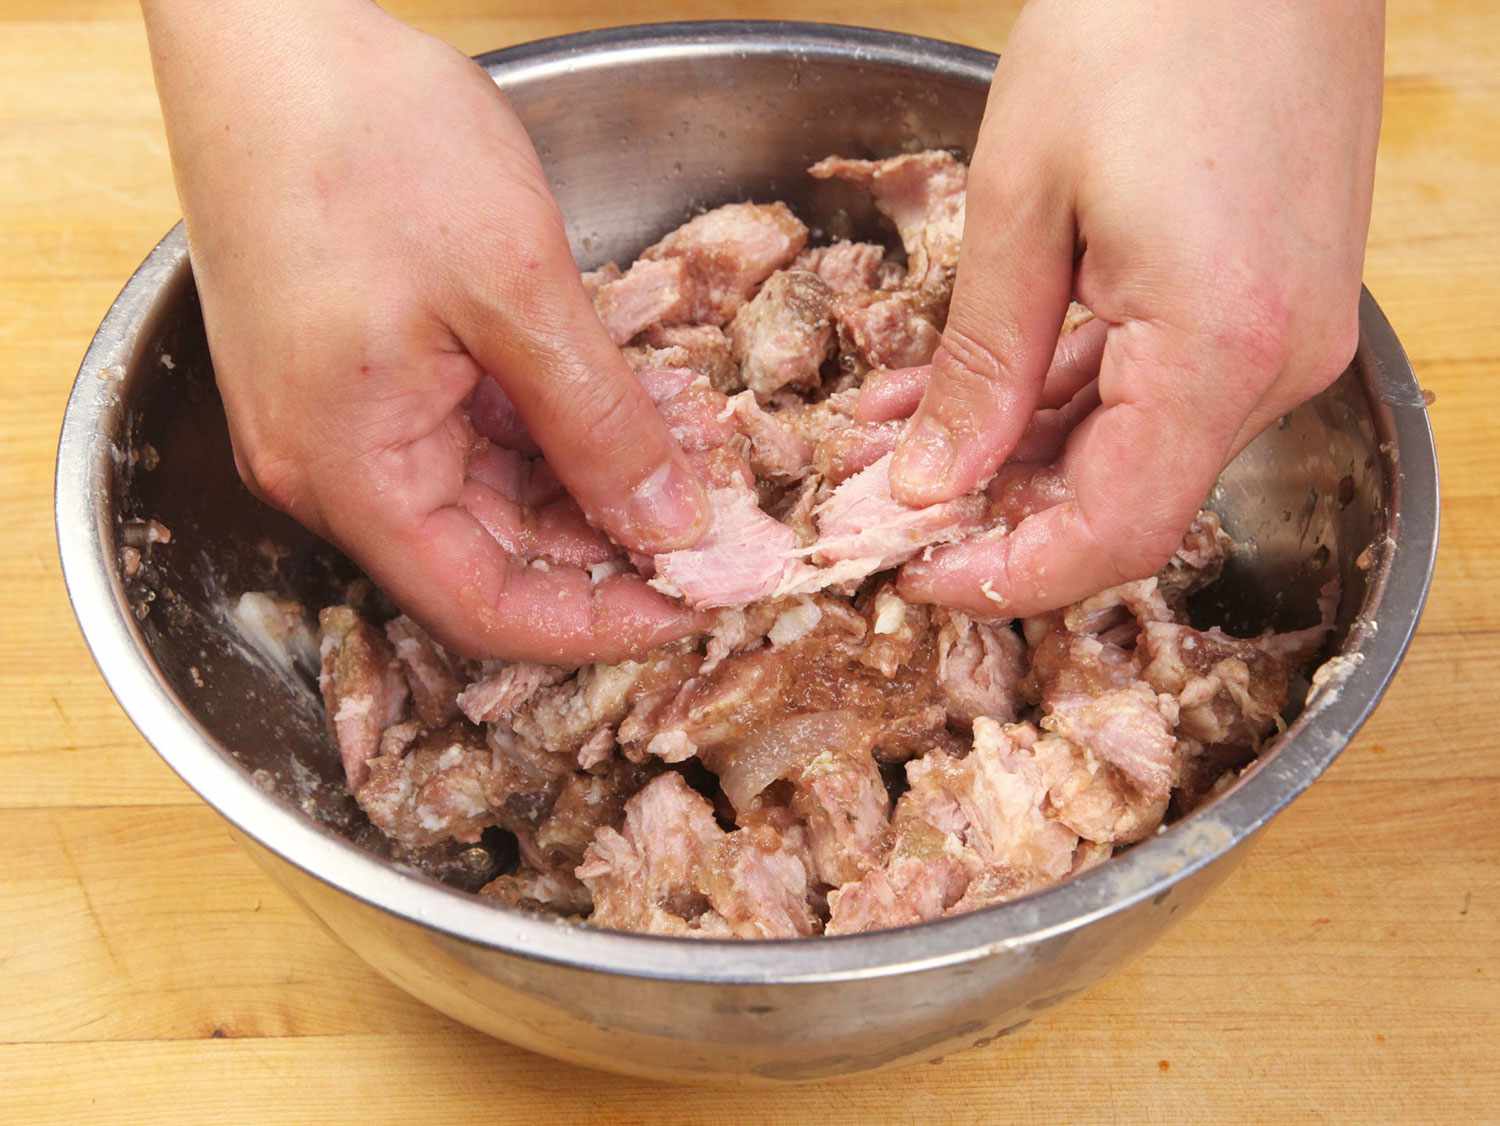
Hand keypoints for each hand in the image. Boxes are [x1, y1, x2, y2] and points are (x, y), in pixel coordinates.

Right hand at [142, 0, 707, 661]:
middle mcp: (328, 466)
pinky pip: (464, 436)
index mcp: (348, 471)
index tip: (690, 605)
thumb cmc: (367, 140)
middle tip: (709, 532)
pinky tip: (616, 411)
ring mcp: (337, 418)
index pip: (484, 610)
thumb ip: (598, 424)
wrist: (265, 25)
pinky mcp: (357, 369)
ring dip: (582, 489)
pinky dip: (544, 434)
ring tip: (679, 463)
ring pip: (483, 498)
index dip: (595, 625)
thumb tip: (670, 528)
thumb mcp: (515, 291)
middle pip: (485, 559)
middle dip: (602, 553)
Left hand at [889, 0, 1382, 616]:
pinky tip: (973, 382)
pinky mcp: (1269, 298)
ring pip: (1132, 446)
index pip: (1111, 534)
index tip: (915, 574)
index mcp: (1221, 351)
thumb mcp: (1025, 202)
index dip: (1005, 576)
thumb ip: (983, 365)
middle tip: (885, 494)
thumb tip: (935, 482)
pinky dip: (1064, 394)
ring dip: (1013, 448)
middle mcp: (1275, 364)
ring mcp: (1282, 333)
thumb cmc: (1146, 22)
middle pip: (1123, 503)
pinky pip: (1157, 384)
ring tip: (897, 428)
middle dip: (992, 510)